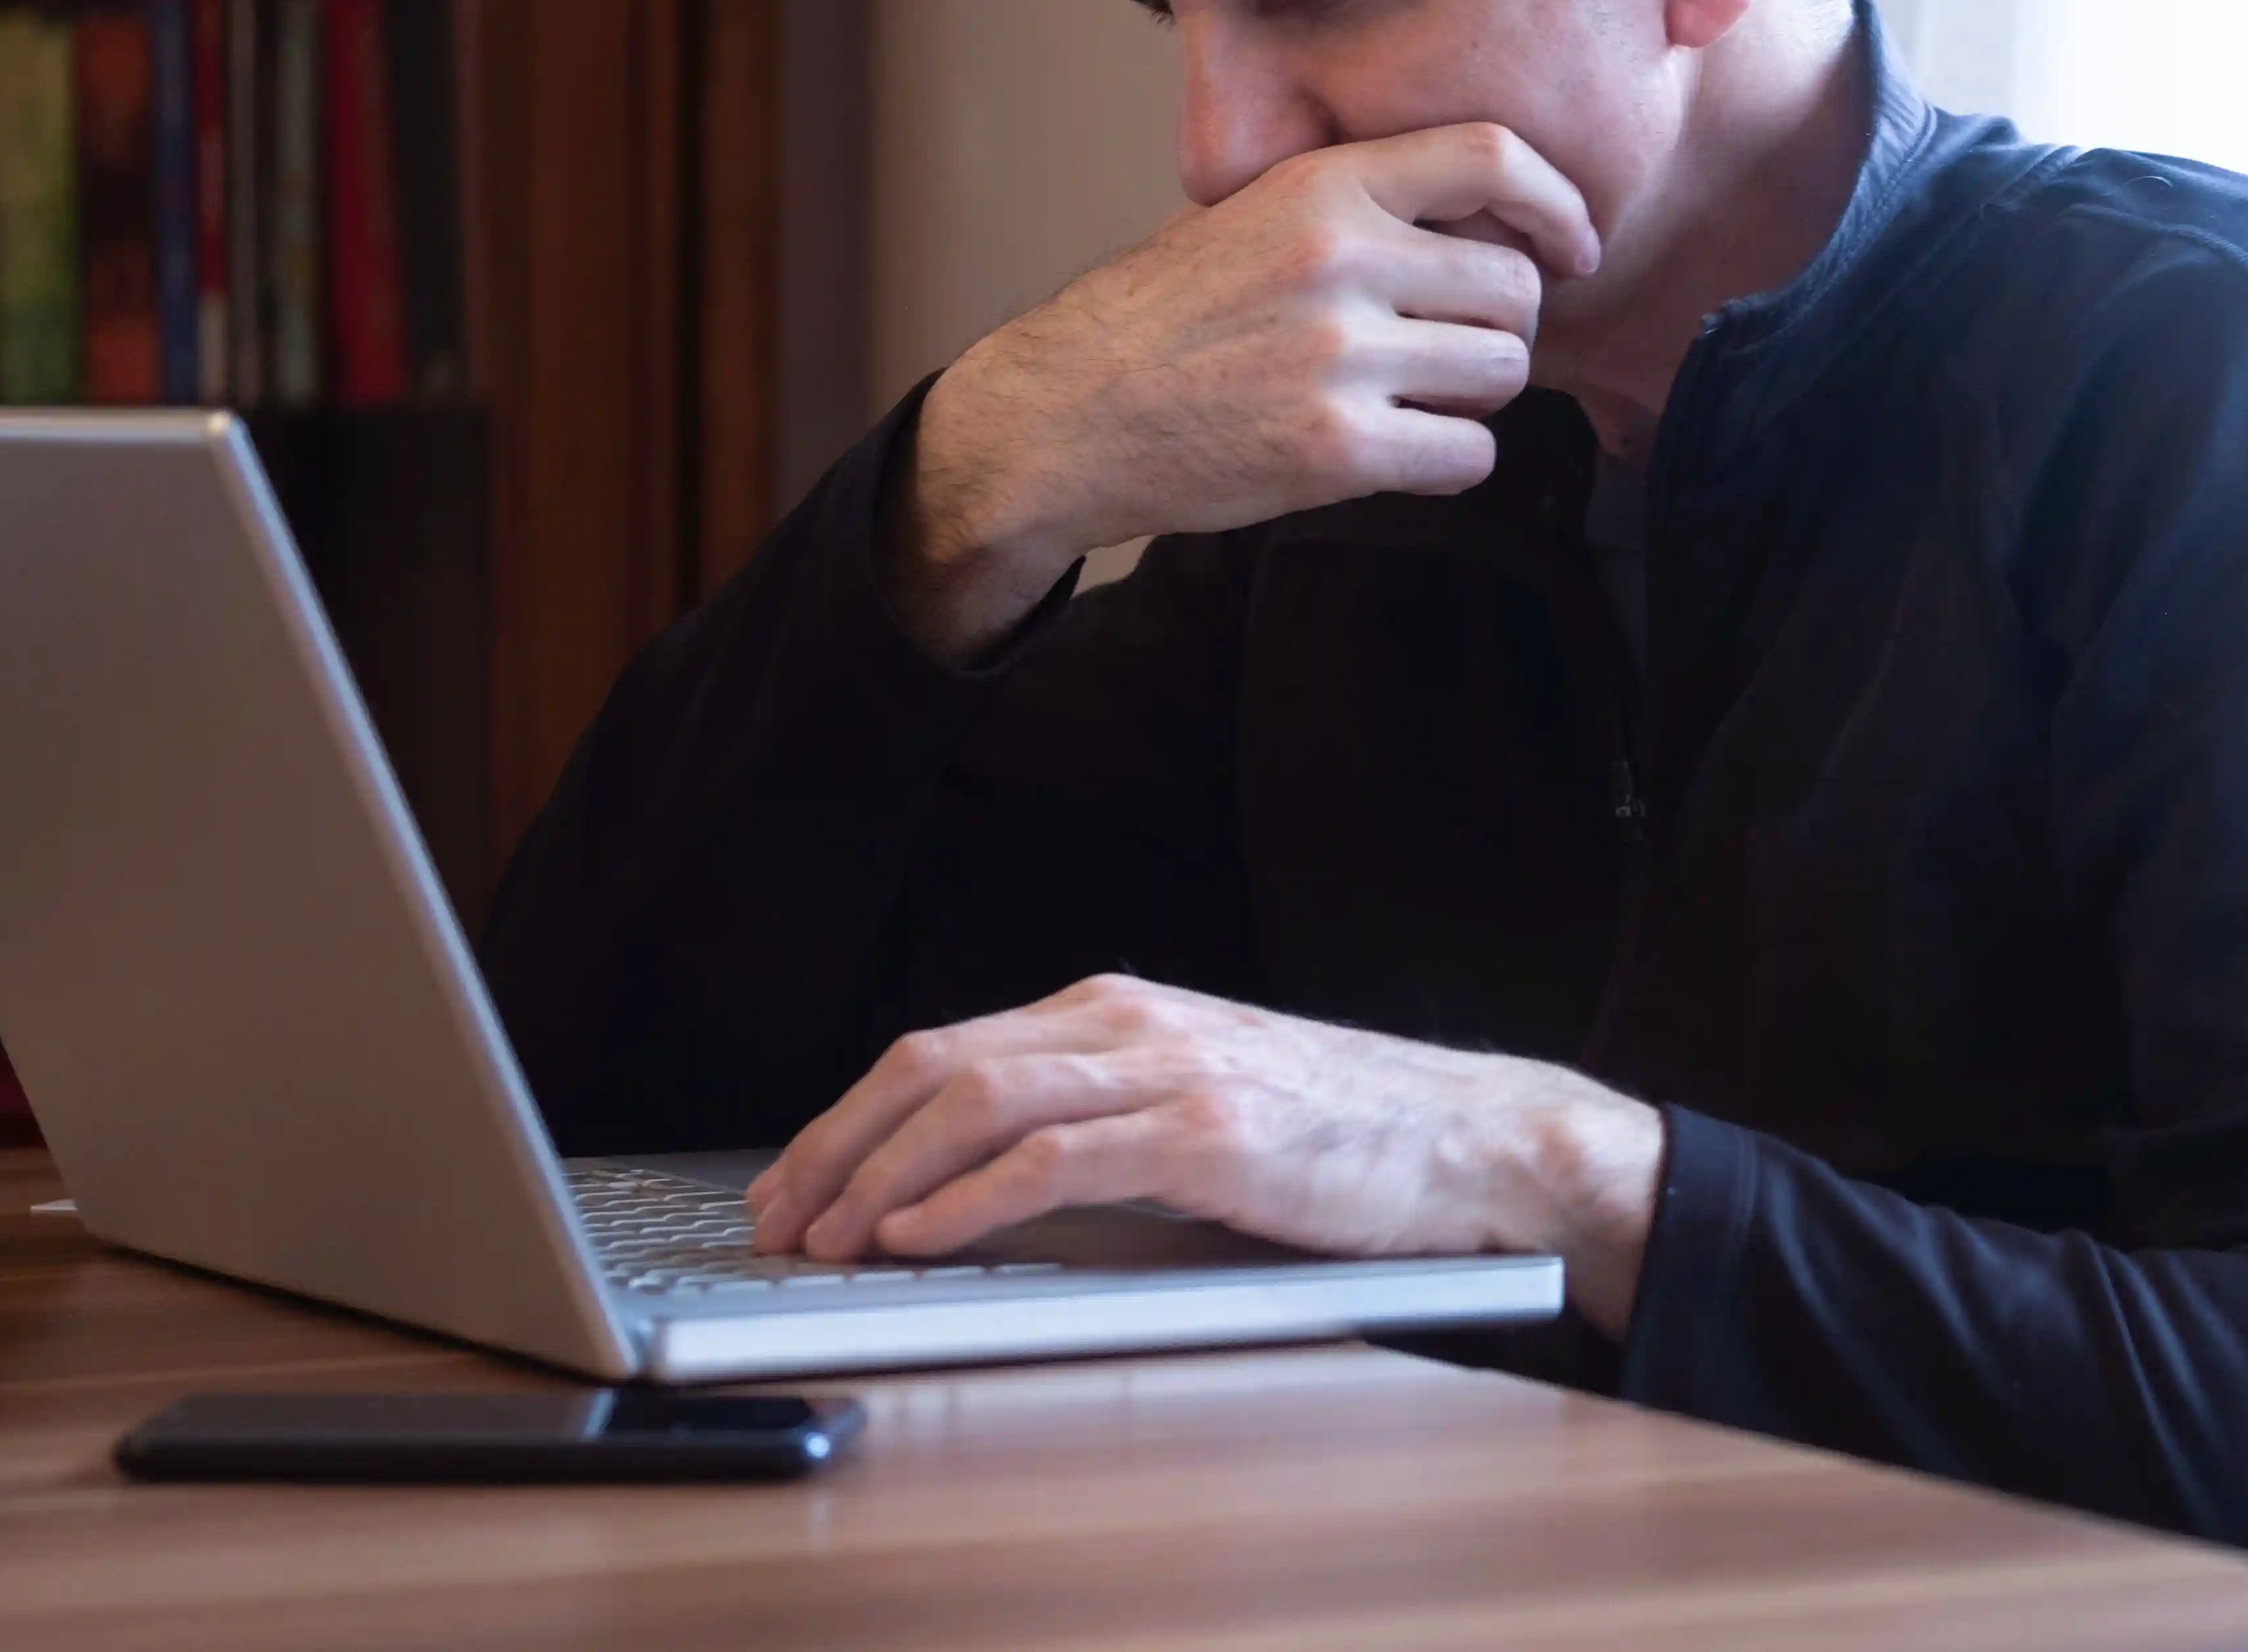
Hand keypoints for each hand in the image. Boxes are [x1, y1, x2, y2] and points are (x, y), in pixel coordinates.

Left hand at [742, 974, 1666, 1337]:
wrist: (1472, 1139)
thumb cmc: (1335, 1137)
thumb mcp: (1195, 1099)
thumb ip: (1095, 1118)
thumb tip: (967, 1182)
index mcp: (1116, 1008)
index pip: (943, 1049)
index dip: (848, 1117)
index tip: (791, 1182)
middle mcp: (1129, 1021)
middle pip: (935, 1065)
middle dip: (835, 1145)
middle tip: (775, 1219)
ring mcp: (1171, 1072)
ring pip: (977, 1103)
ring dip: (880, 1177)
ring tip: (824, 1239)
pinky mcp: (1209, 1135)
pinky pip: (1056, 1160)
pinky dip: (967, 1199)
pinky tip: (919, 1237)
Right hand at [890, 123, 1600, 659]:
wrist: (1064, 415)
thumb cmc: (1159, 320)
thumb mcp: (1245, 216)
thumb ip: (1352, 206)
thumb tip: (1482, 221)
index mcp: (1321, 188)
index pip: (1490, 156)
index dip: (1556, 203)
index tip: (1573, 245)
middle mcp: (1339, 259)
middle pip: (1516, 287)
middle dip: (1503, 325)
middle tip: (1456, 348)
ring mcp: (1340, 355)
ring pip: (1504, 372)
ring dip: (1478, 395)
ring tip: (1416, 397)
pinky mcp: (1338, 446)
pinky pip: (1470, 454)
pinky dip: (1452, 460)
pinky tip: (1401, 451)